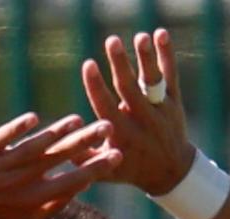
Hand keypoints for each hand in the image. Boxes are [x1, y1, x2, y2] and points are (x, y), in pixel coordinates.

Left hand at [0, 112, 119, 218]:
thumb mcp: (23, 218)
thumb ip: (52, 205)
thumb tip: (80, 188)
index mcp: (31, 200)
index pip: (69, 184)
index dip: (94, 170)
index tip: (117, 155)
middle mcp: (16, 185)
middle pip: (55, 162)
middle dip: (83, 145)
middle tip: (107, 128)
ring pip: (31, 149)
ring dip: (56, 134)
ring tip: (78, 121)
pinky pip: (0, 139)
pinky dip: (16, 130)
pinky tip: (34, 120)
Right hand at [81, 29, 195, 194]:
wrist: (171, 172)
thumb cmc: (130, 170)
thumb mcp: (105, 172)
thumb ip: (83, 158)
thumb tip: (55, 144)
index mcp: (122, 135)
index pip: (106, 106)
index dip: (96, 85)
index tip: (88, 65)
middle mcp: (142, 121)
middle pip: (129, 88)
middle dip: (120, 64)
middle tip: (111, 41)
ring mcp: (160, 110)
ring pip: (153, 81)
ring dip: (146, 58)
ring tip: (140, 36)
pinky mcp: (174, 101)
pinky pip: (171, 75)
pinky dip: (166, 55)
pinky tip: (160, 35)